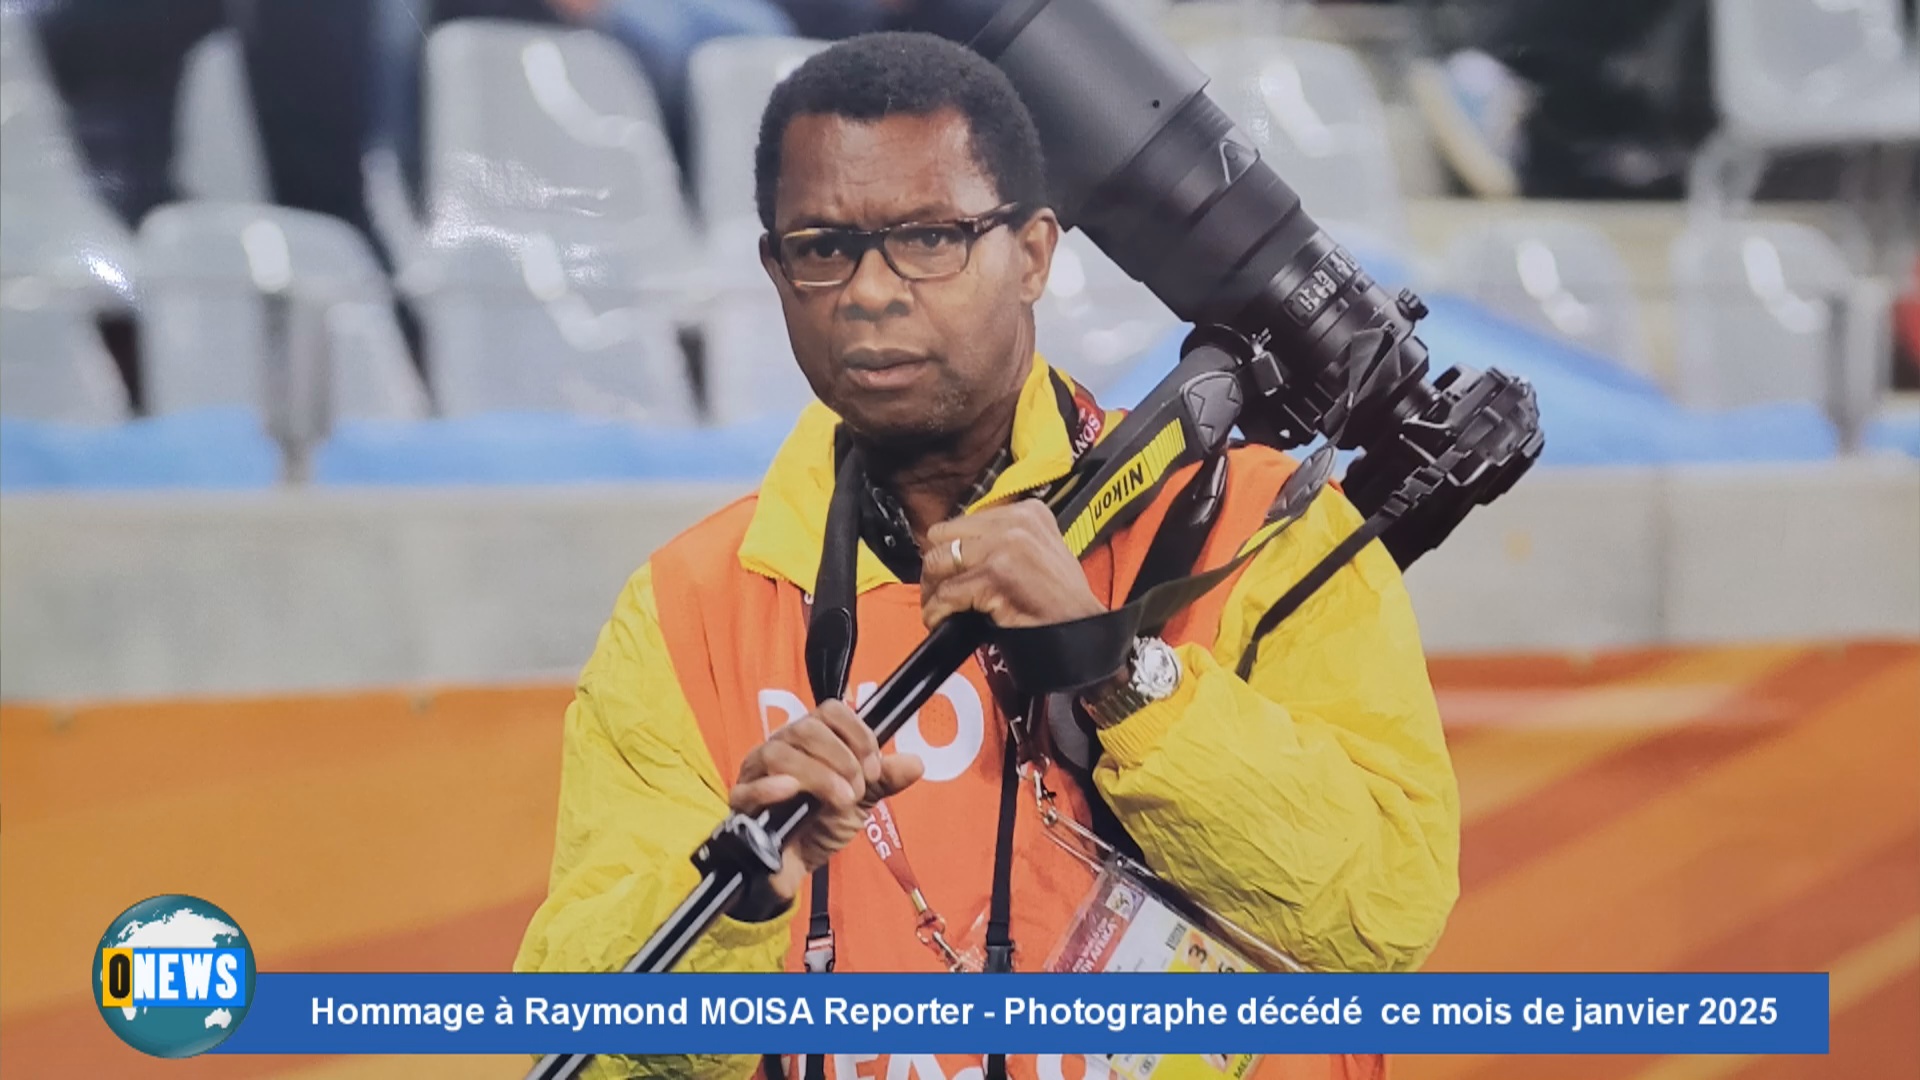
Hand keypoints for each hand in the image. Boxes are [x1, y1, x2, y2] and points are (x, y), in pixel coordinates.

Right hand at [729, 700, 923, 904]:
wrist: (798, 866)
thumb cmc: (823, 823)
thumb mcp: (861, 799)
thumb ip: (885, 780)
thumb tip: (916, 763)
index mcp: (811, 738)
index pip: (831, 711)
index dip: (858, 734)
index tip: (874, 768)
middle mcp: (782, 747)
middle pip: (806, 727)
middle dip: (841, 758)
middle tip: (858, 790)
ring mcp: (757, 772)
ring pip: (780, 753)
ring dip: (818, 775)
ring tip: (840, 800)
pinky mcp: (741, 802)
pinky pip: (748, 787)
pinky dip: (770, 787)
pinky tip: (790, 792)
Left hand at [920, 500, 1105, 629]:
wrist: (1082, 630)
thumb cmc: (1061, 599)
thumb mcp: (1038, 551)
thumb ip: (1003, 540)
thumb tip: (958, 548)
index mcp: (1027, 511)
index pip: (964, 521)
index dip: (951, 549)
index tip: (948, 571)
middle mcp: (1016, 522)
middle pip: (944, 536)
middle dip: (935, 566)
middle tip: (938, 591)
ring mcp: (1005, 546)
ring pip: (938, 561)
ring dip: (932, 590)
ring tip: (937, 608)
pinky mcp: (995, 575)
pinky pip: (947, 593)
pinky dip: (936, 611)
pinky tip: (940, 621)